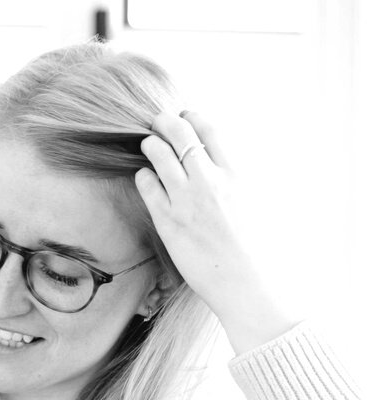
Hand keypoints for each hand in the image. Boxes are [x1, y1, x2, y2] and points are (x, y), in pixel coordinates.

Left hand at [135, 112, 297, 353]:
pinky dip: (143, 176)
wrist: (244, 283)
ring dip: (151, 144)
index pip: (210, 131)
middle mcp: (209, 181)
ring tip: (147, 144)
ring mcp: (186, 200)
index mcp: (235, 175)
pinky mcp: (168, 221)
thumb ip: (237, 182)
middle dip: (166, 121)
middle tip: (158, 121)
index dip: (194, 117)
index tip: (186, 115)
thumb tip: (225, 169)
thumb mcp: (256, 204)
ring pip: (159, 155)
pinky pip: (147, 186)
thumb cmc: (254, 250)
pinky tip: (144, 176)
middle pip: (181, 134)